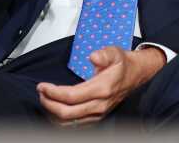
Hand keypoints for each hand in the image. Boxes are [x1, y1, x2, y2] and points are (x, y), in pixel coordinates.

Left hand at [37, 46, 166, 125]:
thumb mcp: (115, 52)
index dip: (53, 93)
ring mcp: (98, 113)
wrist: (136, 75)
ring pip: (69, 122)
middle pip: (66, 113)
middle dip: (48, 103)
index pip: (71, 96)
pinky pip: (75, 125)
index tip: (42, 86)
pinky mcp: (97, 117)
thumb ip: (103, 54)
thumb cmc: (122, 64)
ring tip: (46, 99)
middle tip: (41, 92)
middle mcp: (99, 105)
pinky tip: (55, 109)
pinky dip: (61, 119)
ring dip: (53, 113)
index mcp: (102, 89)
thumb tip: (93, 57)